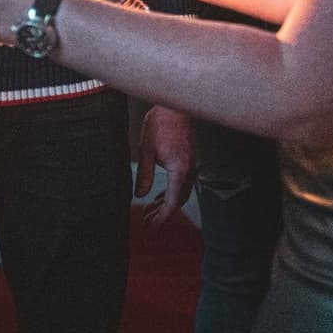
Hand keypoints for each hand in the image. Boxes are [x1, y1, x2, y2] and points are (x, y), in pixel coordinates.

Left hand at [135, 105, 196, 225]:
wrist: (175, 106)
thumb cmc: (160, 124)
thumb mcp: (146, 151)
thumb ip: (144, 176)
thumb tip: (140, 196)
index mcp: (181, 170)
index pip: (173, 202)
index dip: (162, 217)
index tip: (152, 226)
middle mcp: (190, 170)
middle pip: (178, 200)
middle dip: (162, 213)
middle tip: (147, 222)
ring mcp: (192, 165)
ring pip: (180, 192)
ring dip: (166, 203)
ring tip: (149, 211)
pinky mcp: (189, 160)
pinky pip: (182, 183)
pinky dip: (170, 192)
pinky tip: (159, 196)